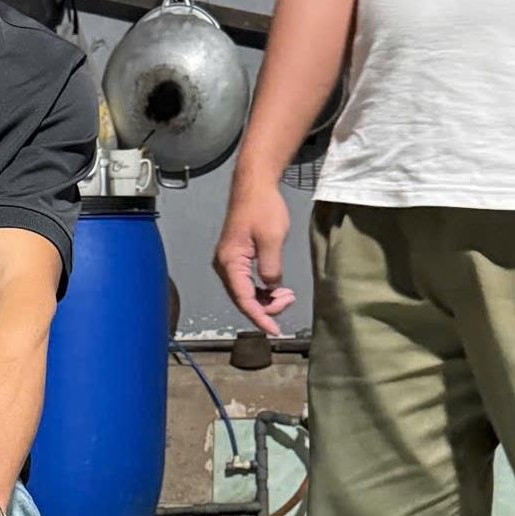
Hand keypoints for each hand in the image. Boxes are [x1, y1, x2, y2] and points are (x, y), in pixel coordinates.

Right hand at [215, 180, 296, 336]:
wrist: (253, 186)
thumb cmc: (262, 208)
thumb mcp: (272, 239)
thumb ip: (271, 268)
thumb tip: (272, 288)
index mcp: (230, 263)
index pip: (244, 299)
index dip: (260, 317)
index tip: (275, 330)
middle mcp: (224, 266)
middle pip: (243, 299)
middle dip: (266, 307)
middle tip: (290, 300)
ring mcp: (229, 263)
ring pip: (245, 293)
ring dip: (266, 299)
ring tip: (287, 294)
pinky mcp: (236, 259)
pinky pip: (247, 283)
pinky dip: (262, 289)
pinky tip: (277, 287)